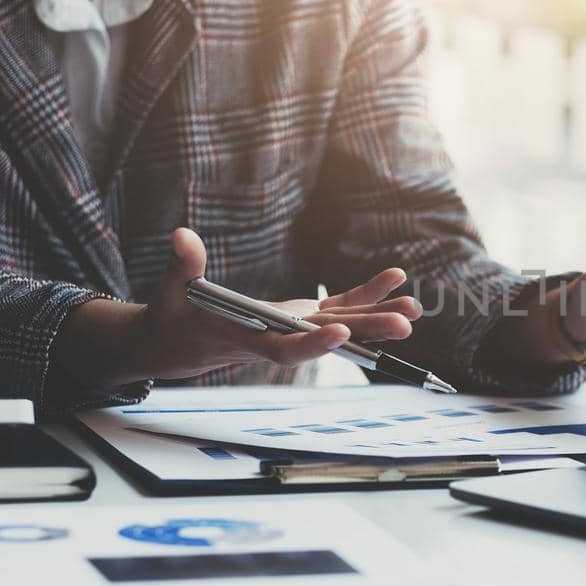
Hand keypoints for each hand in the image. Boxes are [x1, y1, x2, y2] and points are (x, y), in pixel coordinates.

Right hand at [57, 228, 420, 385]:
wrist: (181, 344)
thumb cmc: (173, 318)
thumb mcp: (171, 293)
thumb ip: (182, 267)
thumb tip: (181, 235)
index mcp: (248, 340)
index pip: (285, 350)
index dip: (313, 345)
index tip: (341, 331)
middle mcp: (279, 337)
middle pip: (327, 337)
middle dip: (367, 331)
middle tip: (405, 324)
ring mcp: (294, 326)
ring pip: (342, 323)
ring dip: (378, 315)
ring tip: (414, 309)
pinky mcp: (300, 315)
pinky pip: (338, 304)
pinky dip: (365, 293)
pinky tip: (396, 281)